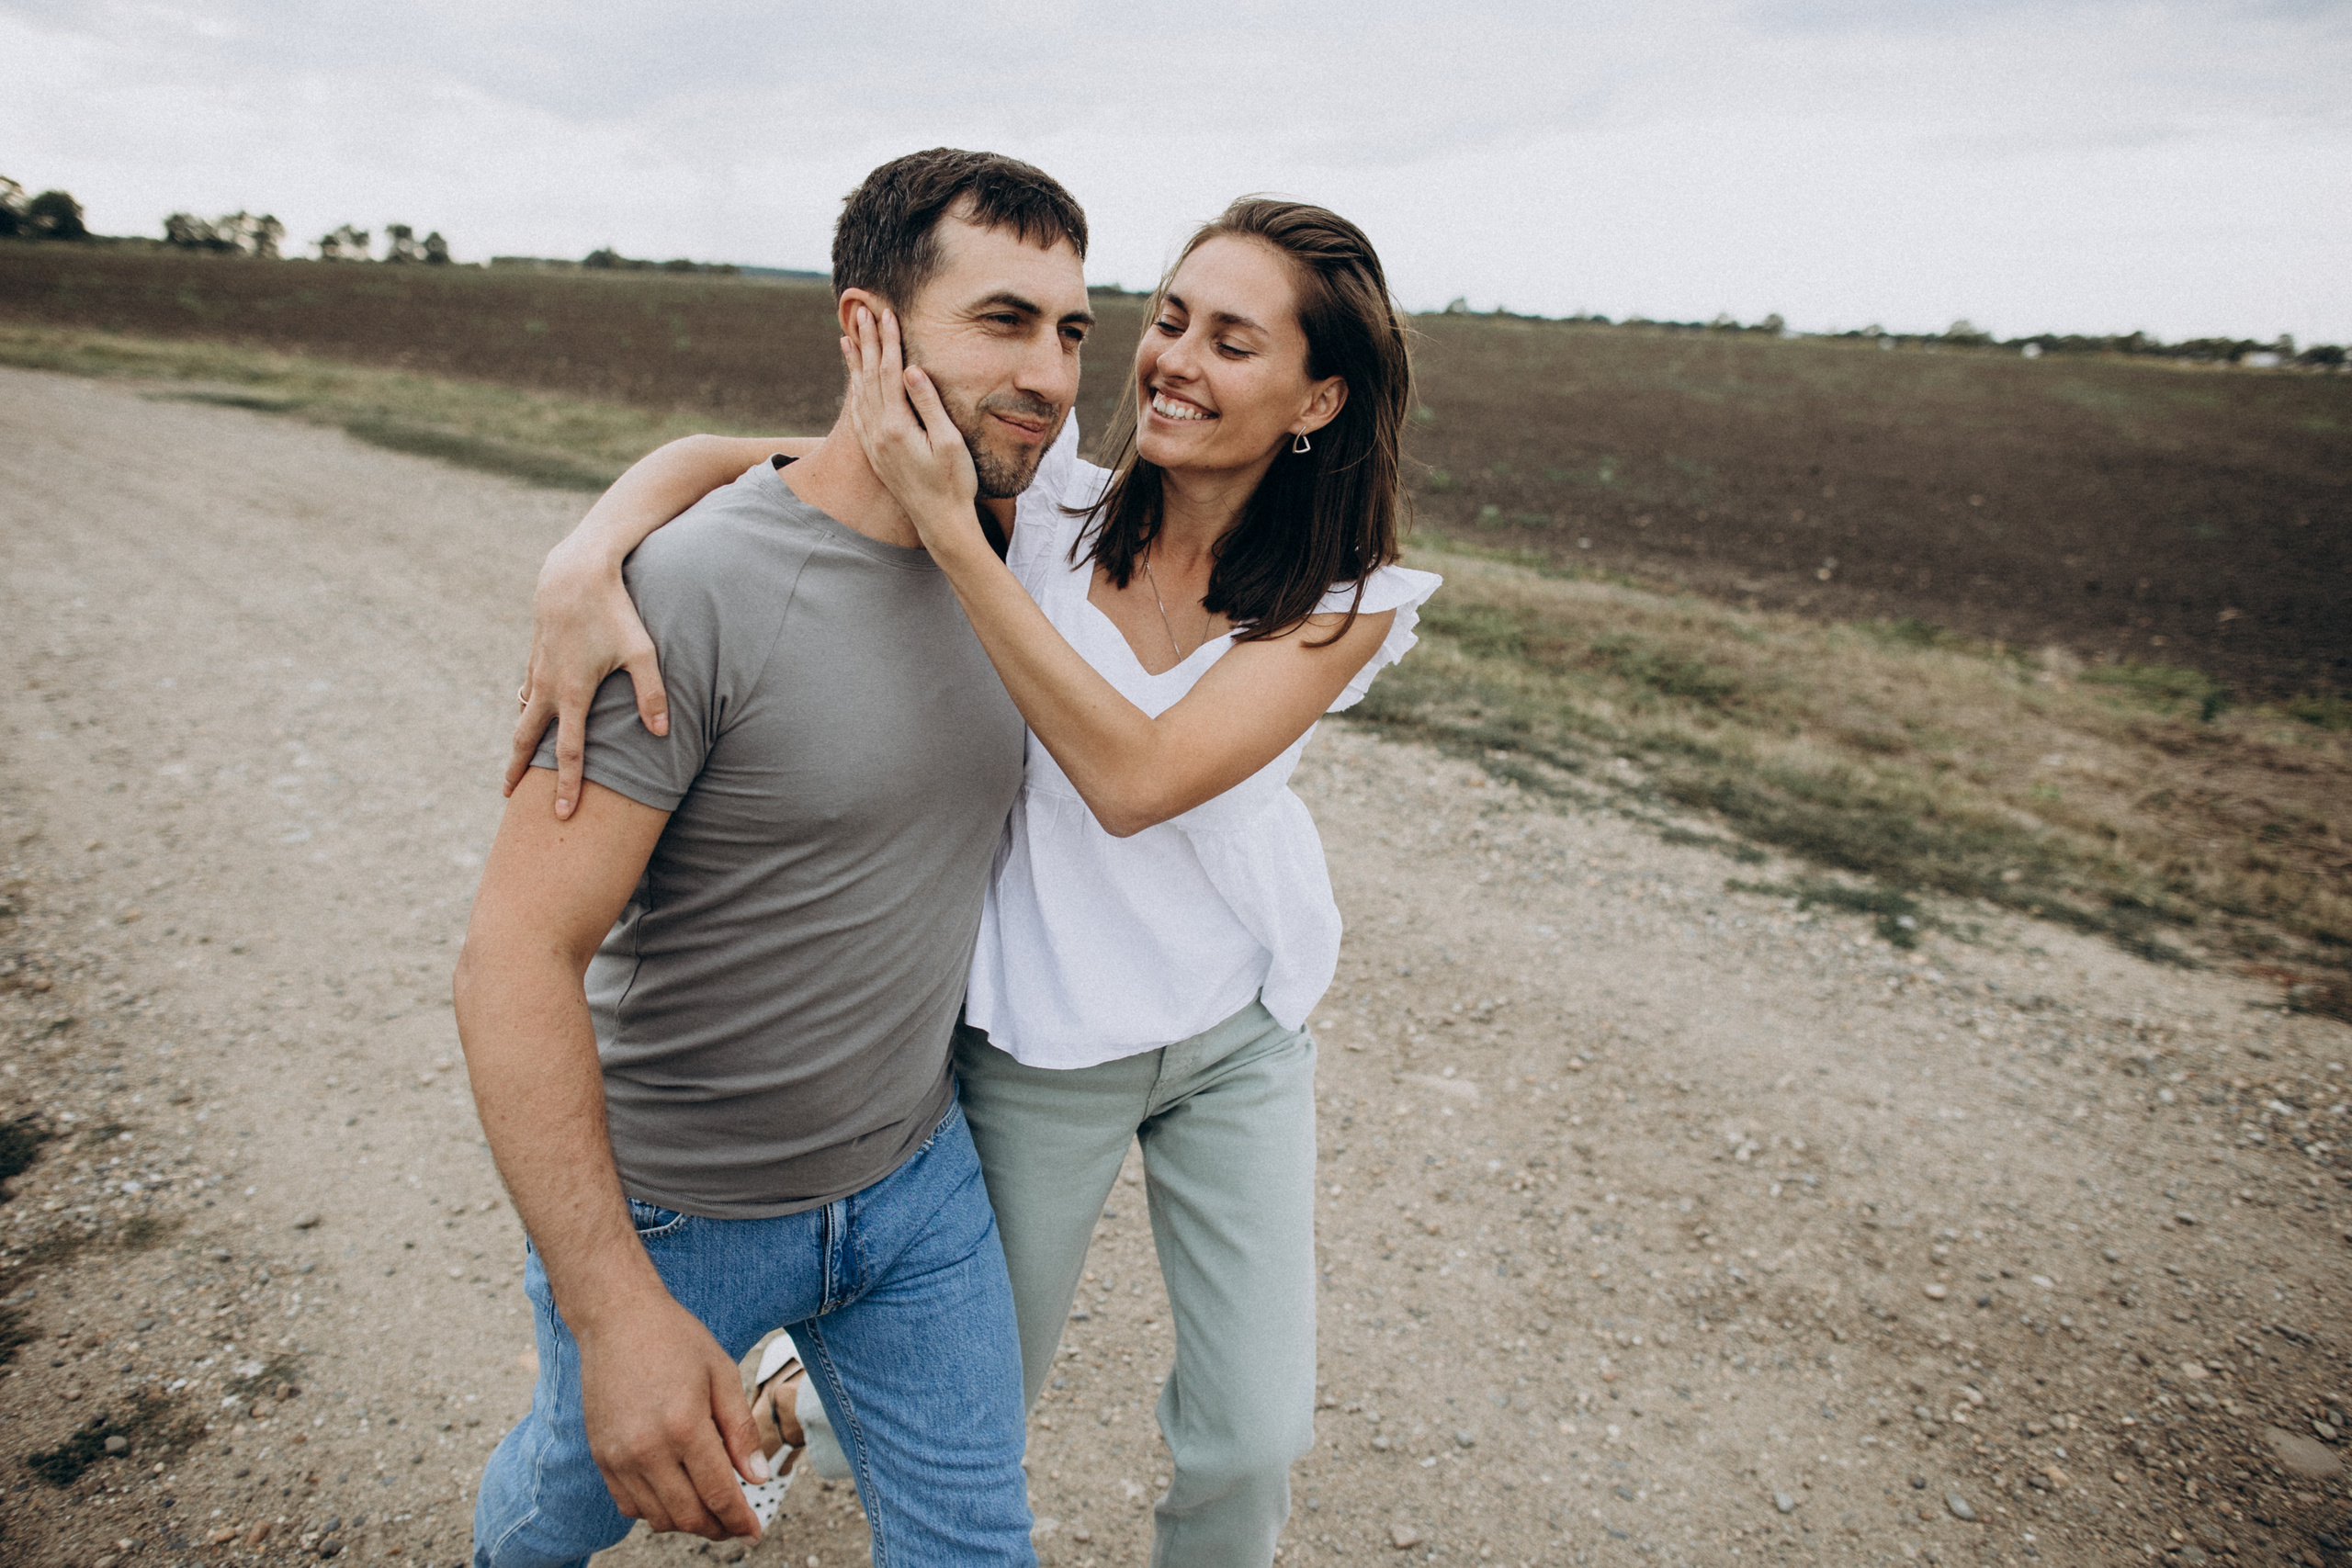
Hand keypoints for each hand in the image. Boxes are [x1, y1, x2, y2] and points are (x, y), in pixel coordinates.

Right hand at [505, 530, 668, 818]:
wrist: (574, 572)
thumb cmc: (615, 611)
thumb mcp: (642, 652)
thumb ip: (651, 695)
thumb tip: (662, 733)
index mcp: (573, 693)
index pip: (570, 752)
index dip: (568, 785)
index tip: (563, 814)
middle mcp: (548, 686)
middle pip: (528, 739)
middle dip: (518, 769)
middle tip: (509, 796)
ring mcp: (537, 669)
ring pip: (524, 714)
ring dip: (519, 740)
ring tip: (516, 762)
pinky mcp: (536, 654)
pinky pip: (527, 689)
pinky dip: (525, 707)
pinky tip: (527, 712)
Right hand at [575, 1294, 768, 1540]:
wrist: (616, 1319)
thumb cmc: (676, 1340)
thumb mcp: (722, 1374)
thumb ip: (740, 1431)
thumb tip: (757, 1478)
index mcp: (685, 1427)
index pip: (718, 1494)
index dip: (739, 1520)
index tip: (755, 1532)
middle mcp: (647, 1449)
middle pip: (688, 1515)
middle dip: (717, 1528)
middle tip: (735, 1525)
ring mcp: (618, 1457)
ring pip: (657, 1517)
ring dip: (687, 1522)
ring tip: (708, 1509)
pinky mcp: (600, 1457)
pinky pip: (628, 1505)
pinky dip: (654, 1511)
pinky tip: (674, 1494)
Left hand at [842, 305, 984, 557]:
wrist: (939, 522)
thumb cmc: (953, 482)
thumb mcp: (948, 442)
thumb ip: (928, 404)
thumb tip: (910, 369)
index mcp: (896, 426)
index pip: (889, 372)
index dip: (888, 341)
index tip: (886, 314)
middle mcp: (878, 432)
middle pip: (869, 376)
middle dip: (867, 341)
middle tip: (862, 310)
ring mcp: (874, 443)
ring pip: (859, 391)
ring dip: (855, 361)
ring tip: (848, 335)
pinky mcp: (875, 452)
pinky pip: (858, 411)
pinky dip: (854, 388)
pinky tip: (854, 378)